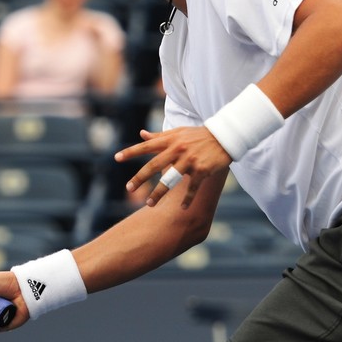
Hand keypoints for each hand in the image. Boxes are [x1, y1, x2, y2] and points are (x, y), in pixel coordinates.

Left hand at [114, 126, 231, 207]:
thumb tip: (141, 134)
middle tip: (129, 188)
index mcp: (170, 141)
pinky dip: (187, 199)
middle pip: (154, 166)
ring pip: (170, 180)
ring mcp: (190, 161)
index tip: (116, 158)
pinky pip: (192, 187)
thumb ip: (159, 136)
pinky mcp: (202, 170)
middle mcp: (178, 150)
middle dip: (140, 178)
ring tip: (149, 204)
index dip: (131, 152)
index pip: (146, 146)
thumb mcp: (178, 132)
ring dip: (159, 193)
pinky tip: (182, 208)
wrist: (224, 136)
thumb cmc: (198, 135)